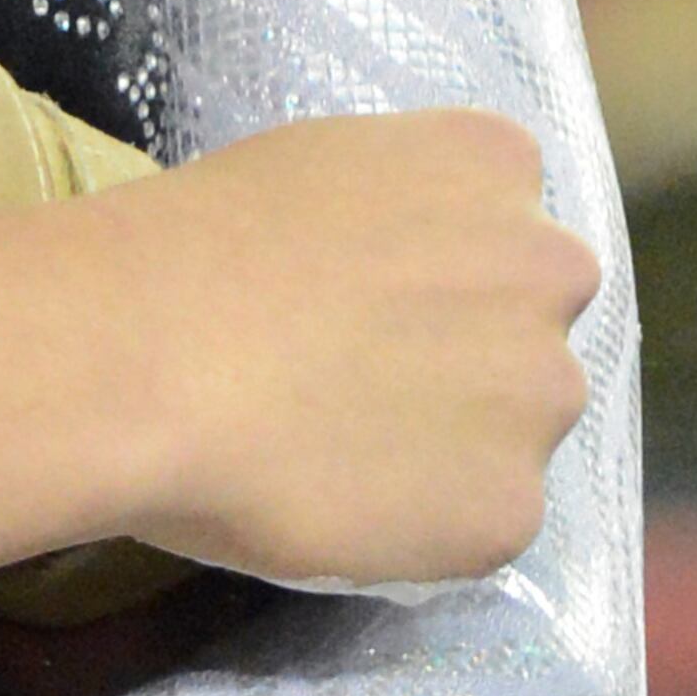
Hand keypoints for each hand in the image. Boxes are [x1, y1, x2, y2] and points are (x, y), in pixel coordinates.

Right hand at [118, 116, 594, 588]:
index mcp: (496, 165)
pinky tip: (330, 506)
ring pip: (510, 434)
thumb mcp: (309, 174)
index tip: (362, 311)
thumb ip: (390, 224)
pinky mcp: (509, 508)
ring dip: (445, 449)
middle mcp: (552, 270)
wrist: (144, 357)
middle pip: (526, 331)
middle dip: (459, 363)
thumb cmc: (190, 250)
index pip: (502, 233)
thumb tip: (384, 291)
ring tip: (328, 456)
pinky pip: (475, 525)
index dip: (430, 284)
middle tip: (348, 390)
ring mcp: (542, 394)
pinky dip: (417, 530)